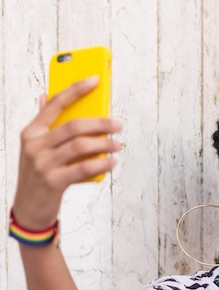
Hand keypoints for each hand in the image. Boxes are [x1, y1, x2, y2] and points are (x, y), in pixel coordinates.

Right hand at [12, 77, 121, 229]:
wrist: (29, 210)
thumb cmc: (38, 176)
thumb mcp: (36, 149)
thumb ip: (44, 125)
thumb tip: (46, 97)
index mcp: (31, 132)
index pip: (55, 103)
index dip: (76, 89)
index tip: (95, 79)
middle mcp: (34, 145)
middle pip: (73, 125)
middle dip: (100, 123)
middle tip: (117, 125)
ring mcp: (42, 164)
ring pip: (80, 146)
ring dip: (104, 144)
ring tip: (117, 145)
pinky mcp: (53, 181)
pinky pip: (83, 168)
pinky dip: (101, 164)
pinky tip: (111, 162)